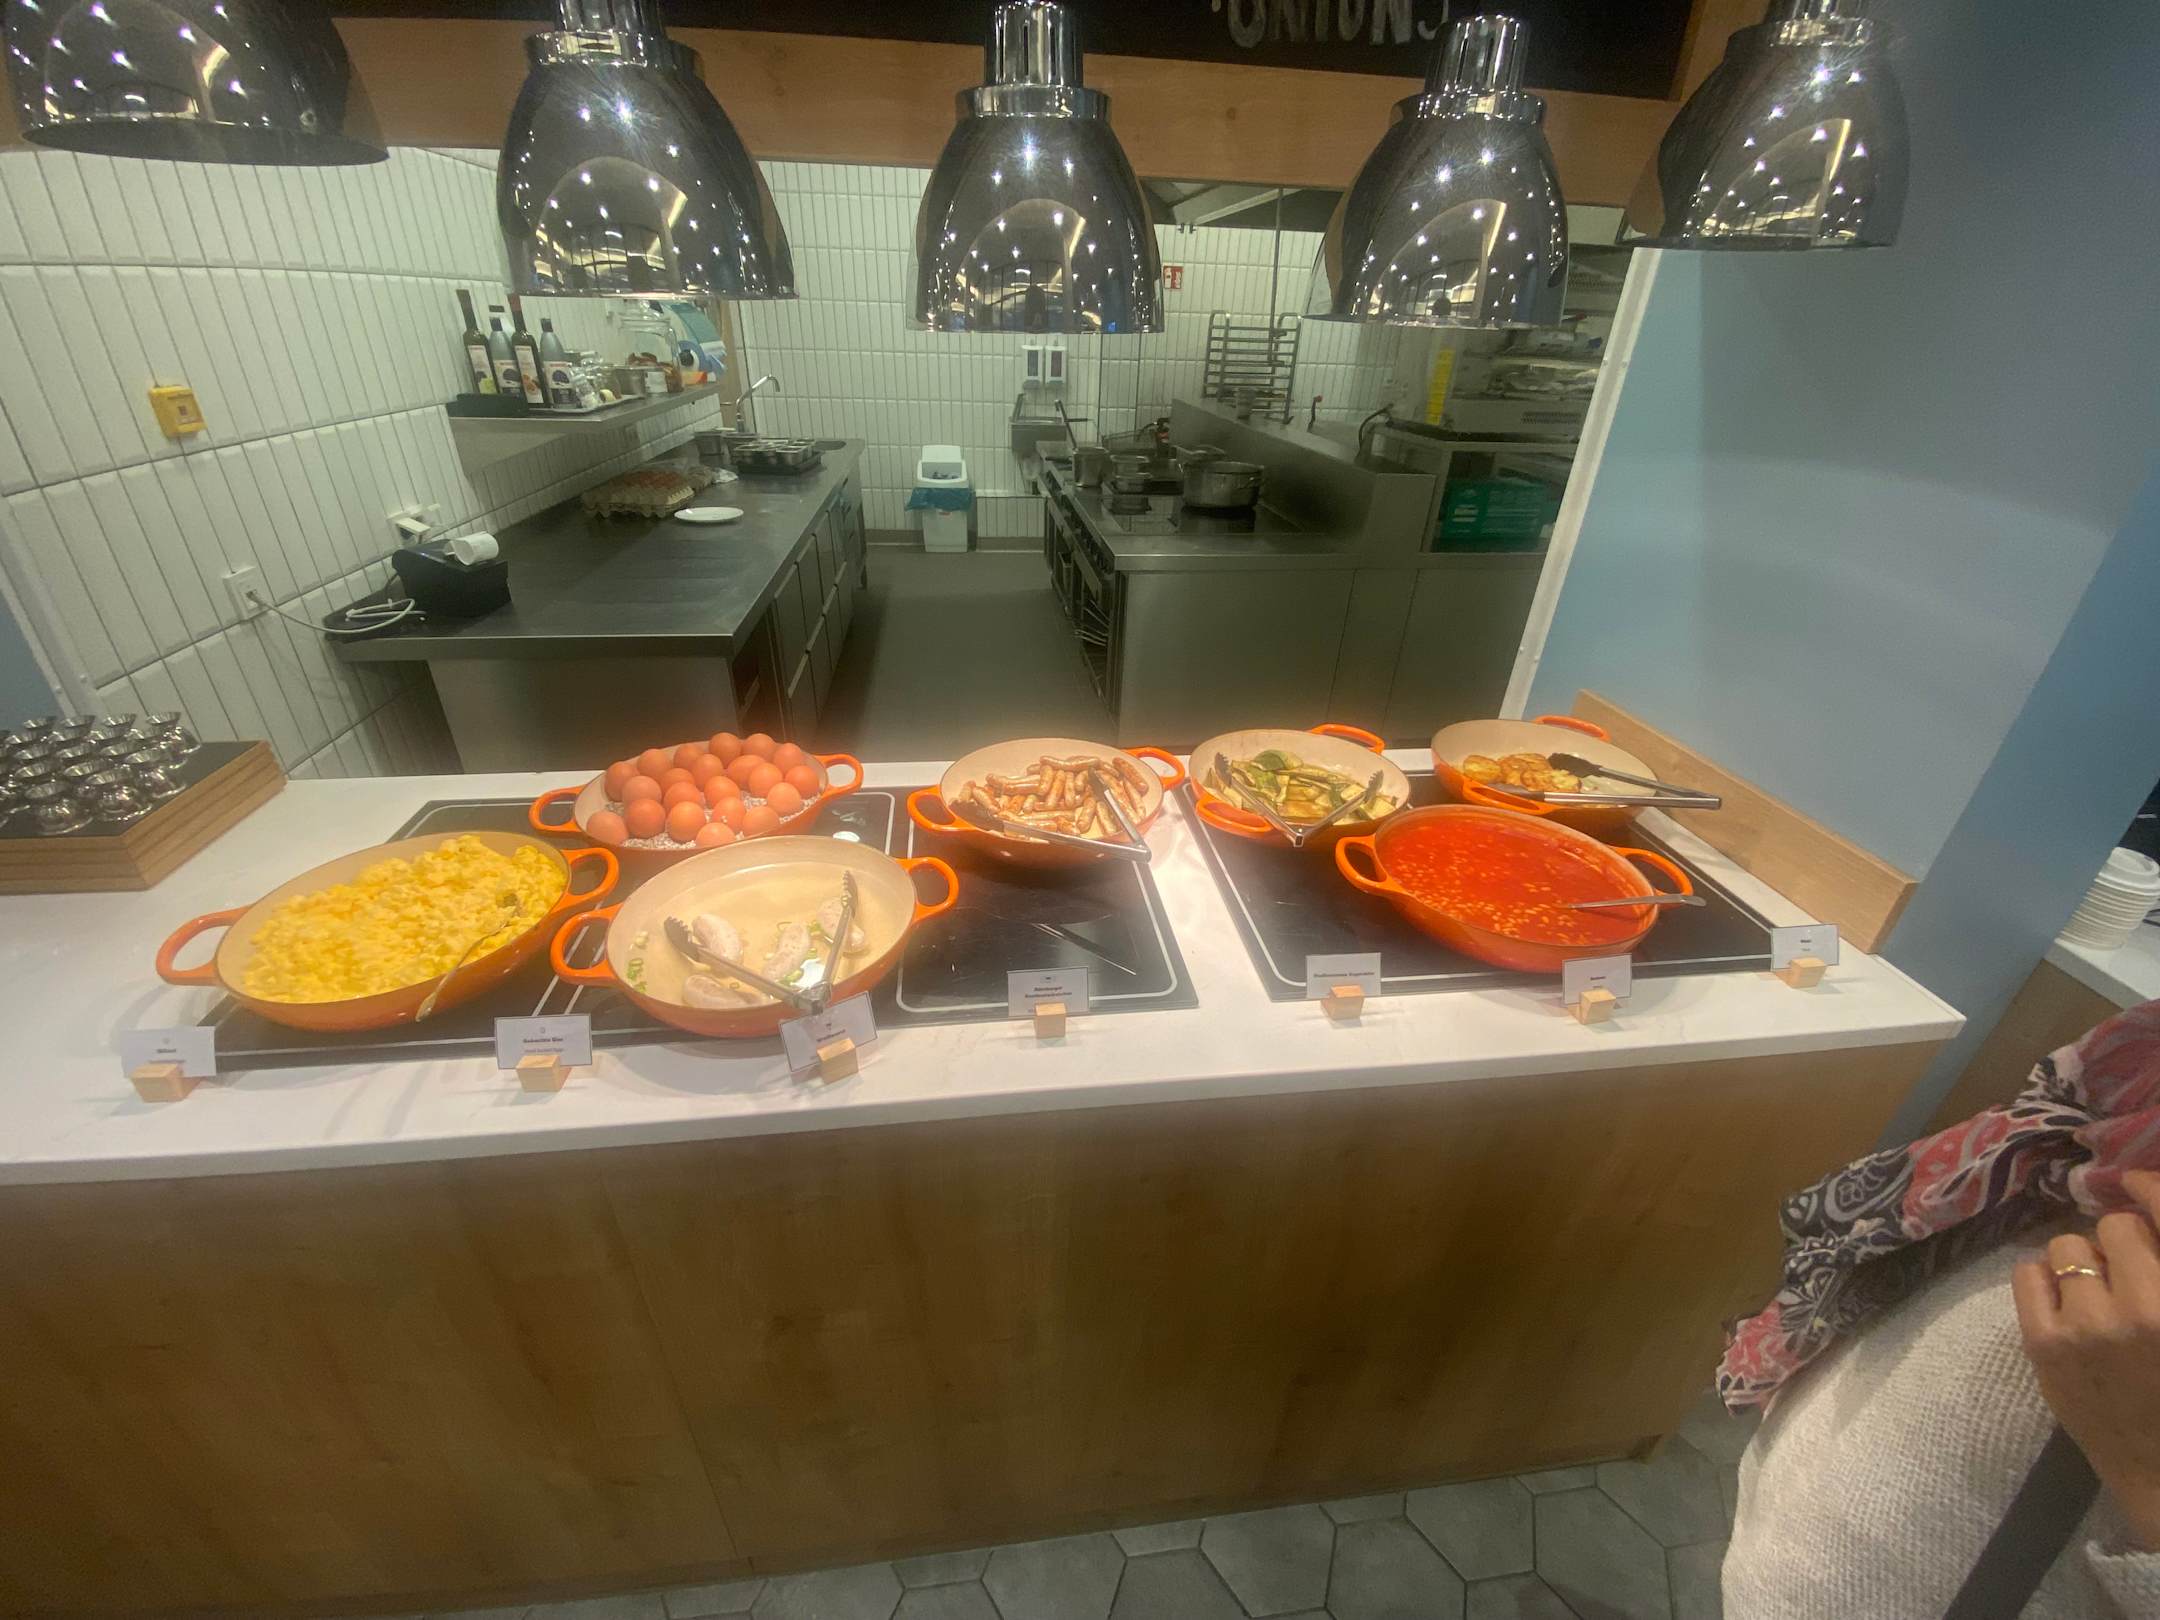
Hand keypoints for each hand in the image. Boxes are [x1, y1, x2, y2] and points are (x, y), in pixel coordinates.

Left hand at [2013, 1169, 2159, 1550]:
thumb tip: (2139, 1194)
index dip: (2149, 1188)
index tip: (2135, 1182)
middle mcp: (2148, 1306)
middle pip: (2114, 1228)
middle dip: (2119, 1244)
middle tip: (2127, 1274)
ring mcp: (2092, 1326)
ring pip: (2067, 1248)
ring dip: (2082, 1264)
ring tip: (2098, 1298)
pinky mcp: (2047, 1347)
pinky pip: (2029, 1274)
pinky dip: (2045, 1282)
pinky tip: (2065, 1306)